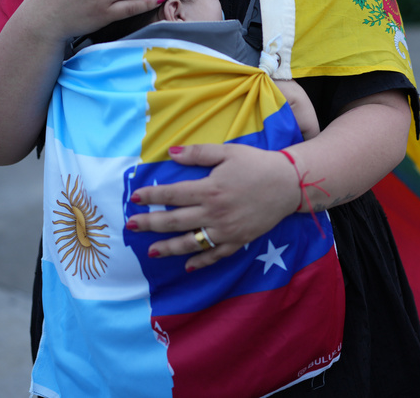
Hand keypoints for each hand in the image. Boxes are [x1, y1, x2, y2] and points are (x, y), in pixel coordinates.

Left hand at [127, 144, 299, 270]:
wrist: (288, 184)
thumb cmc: (257, 164)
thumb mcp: (227, 152)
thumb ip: (197, 153)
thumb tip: (170, 152)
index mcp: (210, 189)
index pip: (172, 194)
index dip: (152, 196)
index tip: (135, 197)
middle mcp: (214, 212)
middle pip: (175, 220)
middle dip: (150, 223)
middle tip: (131, 226)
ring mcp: (226, 230)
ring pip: (191, 242)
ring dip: (169, 248)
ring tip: (151, 251)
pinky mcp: (238, 240)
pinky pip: (216, 255)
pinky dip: (201, 262)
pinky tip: (187, 266)